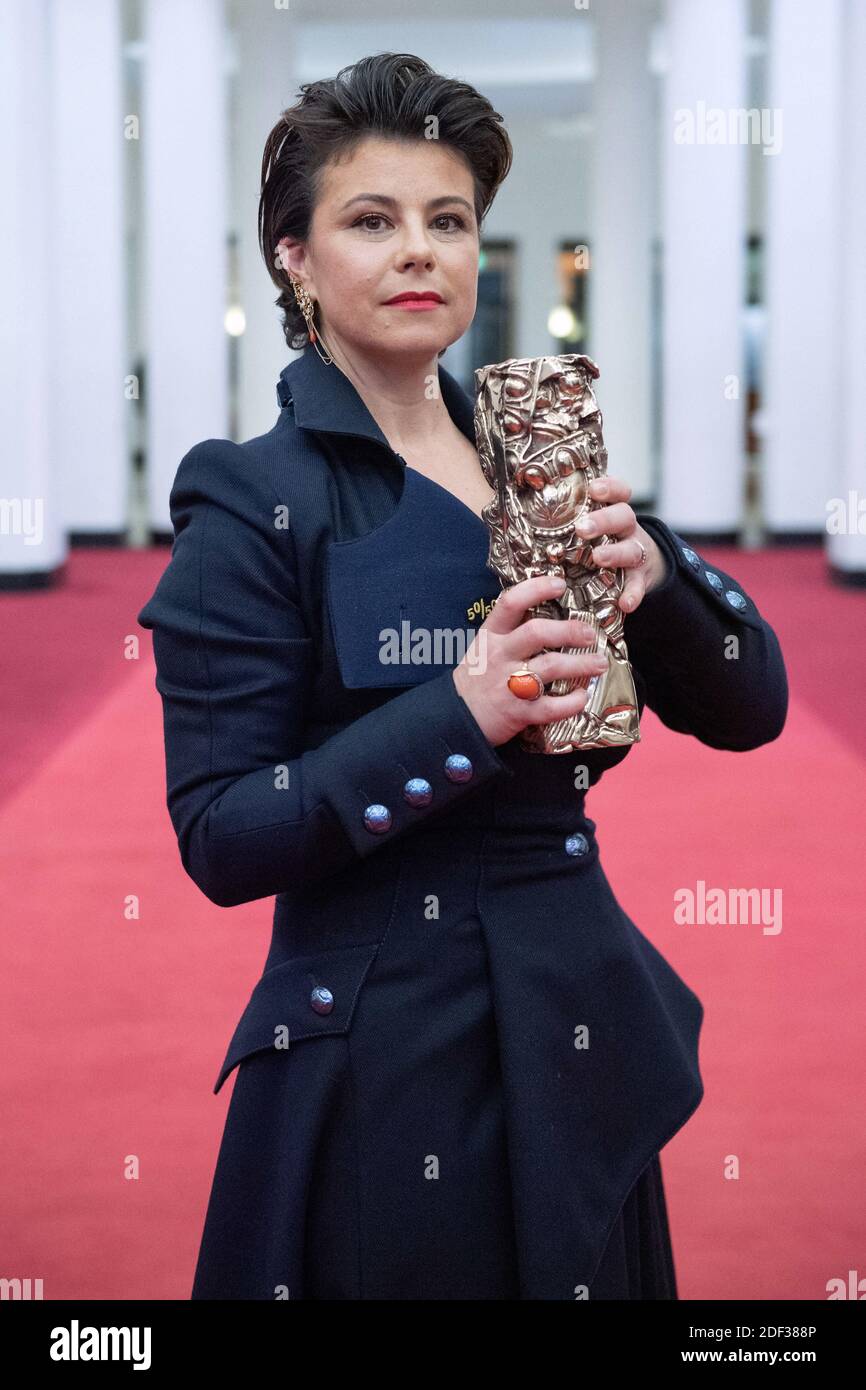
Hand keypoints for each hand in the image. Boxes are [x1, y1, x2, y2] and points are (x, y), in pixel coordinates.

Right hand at [452, 574, 608, 747]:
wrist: (456, 718)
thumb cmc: (477, 678)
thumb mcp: (486, 646)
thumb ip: (511, 629)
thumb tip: (545, 607)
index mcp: (492, 636)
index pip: (511, 603)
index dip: (537, 589)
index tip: (560, 584)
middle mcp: (500, 656)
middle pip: (537, 633)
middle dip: (570, 630)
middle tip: (590, 634)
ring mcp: (509, 684)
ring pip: (551, 667)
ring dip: (581, 664)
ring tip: (600, 664)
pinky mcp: (518, 712)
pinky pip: (551, 706)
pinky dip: (572, 702)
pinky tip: (582, 696)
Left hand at [576, 476, 668, 613]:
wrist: (641, 565)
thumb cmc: (604, 542)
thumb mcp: (594, 527)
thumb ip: (569, 521)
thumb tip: (523, 519)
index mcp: (614, 512)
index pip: (619, 492)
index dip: (609, 488)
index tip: (594, 489)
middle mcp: (627, 530)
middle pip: (623, 516)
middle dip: (603, 521)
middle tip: (582, 528)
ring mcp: (636, 553)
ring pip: (631, 549)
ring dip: (615, 553)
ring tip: (599, 558)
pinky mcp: (640, 578)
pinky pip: (638, 586)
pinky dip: (633, 594)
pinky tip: (624, 604)